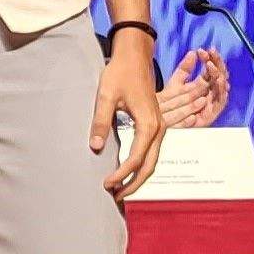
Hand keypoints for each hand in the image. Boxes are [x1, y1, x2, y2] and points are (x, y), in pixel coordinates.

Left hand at [93, 41, 164, 197]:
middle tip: (116, 197)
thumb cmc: (120, 73)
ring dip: (139, 176)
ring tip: (121, 188)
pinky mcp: (155, 124)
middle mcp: (159, 128)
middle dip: (134, 183)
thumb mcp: (105, 96)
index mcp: (149, 124)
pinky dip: (142, 164)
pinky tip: (129, 170)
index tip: (106, 184)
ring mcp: (159, 127)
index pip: (135, 159)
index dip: (121, 174)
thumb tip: (94, 147)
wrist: (134, 56)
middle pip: (150, 166)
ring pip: (153, 160)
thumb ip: (100, 122)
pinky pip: (151, 151)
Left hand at [157, 46, 227, 130]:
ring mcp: (212, 103)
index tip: (204, 50)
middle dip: (217, 64)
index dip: (211, 58)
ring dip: (219, 76)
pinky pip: (219, 103)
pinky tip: (216, 83)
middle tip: (211, 54)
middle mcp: (210, 92)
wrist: (163, 121)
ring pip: (221, 88)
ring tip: (211, 66)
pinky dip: (219, 93)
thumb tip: (193, 52)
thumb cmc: (170, 104)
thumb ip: (184, 68)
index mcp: (204, 84)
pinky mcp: (211, 115)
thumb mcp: (176, 82)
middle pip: (220, 75)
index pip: (212, 68)